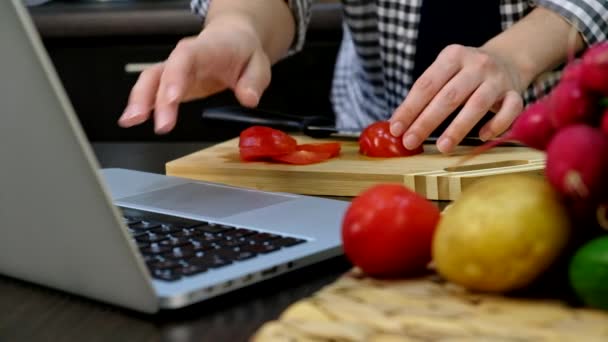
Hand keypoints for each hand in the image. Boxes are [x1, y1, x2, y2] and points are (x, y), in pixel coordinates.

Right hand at [118, 15, 271, 133]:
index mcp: (206, 49)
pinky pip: (151, 89)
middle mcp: (185, 57)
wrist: (233, 39)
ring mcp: (175, 69)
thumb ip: (254, 82)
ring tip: (132, 121)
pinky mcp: (171, 81)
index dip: (176, 77)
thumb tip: (248, 99)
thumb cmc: (242, 52)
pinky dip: (141, 104)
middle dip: (155, 97)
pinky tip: (132, 120)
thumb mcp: (259, 65)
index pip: (186, 58)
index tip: (173, 98)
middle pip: (162, 72)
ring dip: (140, 101)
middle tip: (160, 124)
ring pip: (150, 80)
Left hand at [389, 44, 524, 153]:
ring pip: (477, 105)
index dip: (409, 108)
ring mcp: (497, 78)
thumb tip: (399, 124)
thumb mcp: (445, 72)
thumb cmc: (466, 73)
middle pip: (449, 96)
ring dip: (458, 128)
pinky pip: (510, 110)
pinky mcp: (516, 92)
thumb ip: (426, 94)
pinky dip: (496, 125)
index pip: (426, 84)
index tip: (396, 128)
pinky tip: (482, 136)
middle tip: (410, 142)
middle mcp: (476, 64)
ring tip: (442, 147)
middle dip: (426, 121)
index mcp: (452, 56)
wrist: (508, 58)